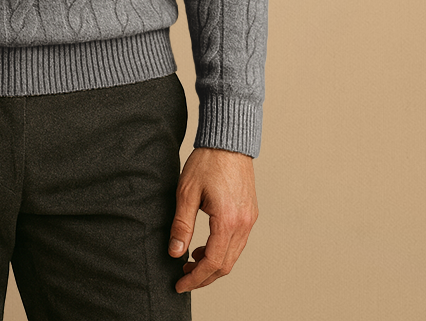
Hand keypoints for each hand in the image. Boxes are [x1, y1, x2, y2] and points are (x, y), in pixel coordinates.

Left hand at [168, 147, 257, 292]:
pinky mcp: (250, 213)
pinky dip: (222, 250)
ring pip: (233, 255)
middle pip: (226, 265)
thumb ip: (182, 225)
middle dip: (204, 276)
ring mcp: (249, 219)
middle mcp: (243, 224)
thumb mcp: (186, 192)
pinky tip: (206, 246)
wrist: (228, 140)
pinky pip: (238, 242)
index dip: (196, 278)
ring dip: (213, 264)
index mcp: (227, 221)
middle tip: (183, 276)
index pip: (213, 263)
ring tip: (191, 261)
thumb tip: (175, 252)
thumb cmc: (206, 162)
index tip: (179, 284)